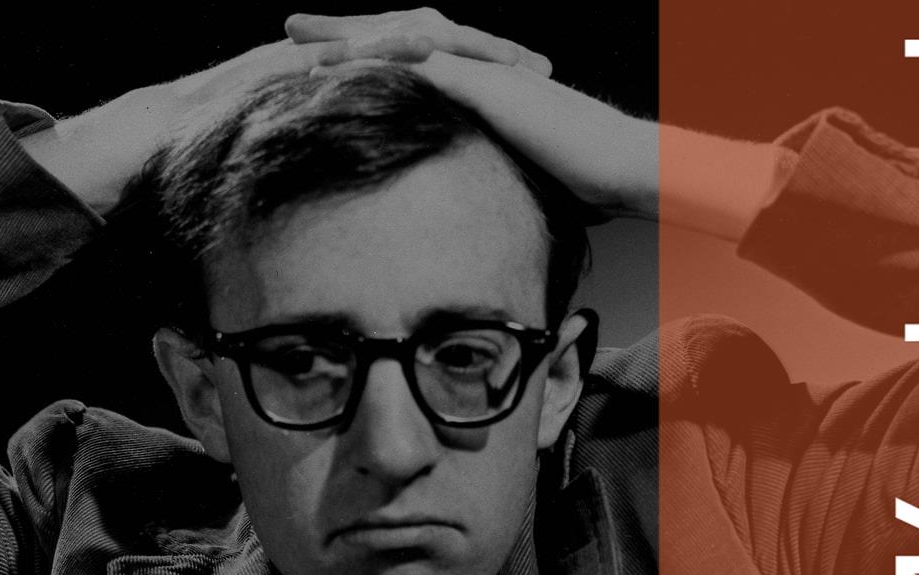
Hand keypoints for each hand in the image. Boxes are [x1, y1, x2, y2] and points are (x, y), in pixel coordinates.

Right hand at [22, 10, 540, 214]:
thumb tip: (386, 231)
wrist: (151, 142)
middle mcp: (338, 60)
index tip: (533, 96)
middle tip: (544, 68)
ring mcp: (316, 52)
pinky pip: (358, 45)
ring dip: (464, 43)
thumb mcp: (303, 177)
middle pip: (431, 37)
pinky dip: (403, 49)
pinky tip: (443, 58)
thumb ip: (342, 184)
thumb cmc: (224, 168)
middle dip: (489, 52)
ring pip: (406, 28)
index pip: (430, 70)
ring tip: (516, 61)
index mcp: (349, 86)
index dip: (481, 79)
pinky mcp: (293, 56)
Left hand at [288, 10, 657, 219]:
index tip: (328, 60)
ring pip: (401, 38)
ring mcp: (481, 71)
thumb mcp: (523, 173)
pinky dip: (371, 58)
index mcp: (482, 85)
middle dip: (345, 31)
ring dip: (346, 34)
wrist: (624, 164)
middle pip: (400, 35)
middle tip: (294, 25)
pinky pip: (418, 63)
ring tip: (295, 31)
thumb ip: (492, 173)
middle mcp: (478, 67)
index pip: (417, 61)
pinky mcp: (484, 85)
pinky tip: (331, 63)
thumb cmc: (585, 177)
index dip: (372, 56)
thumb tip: (476, 204)